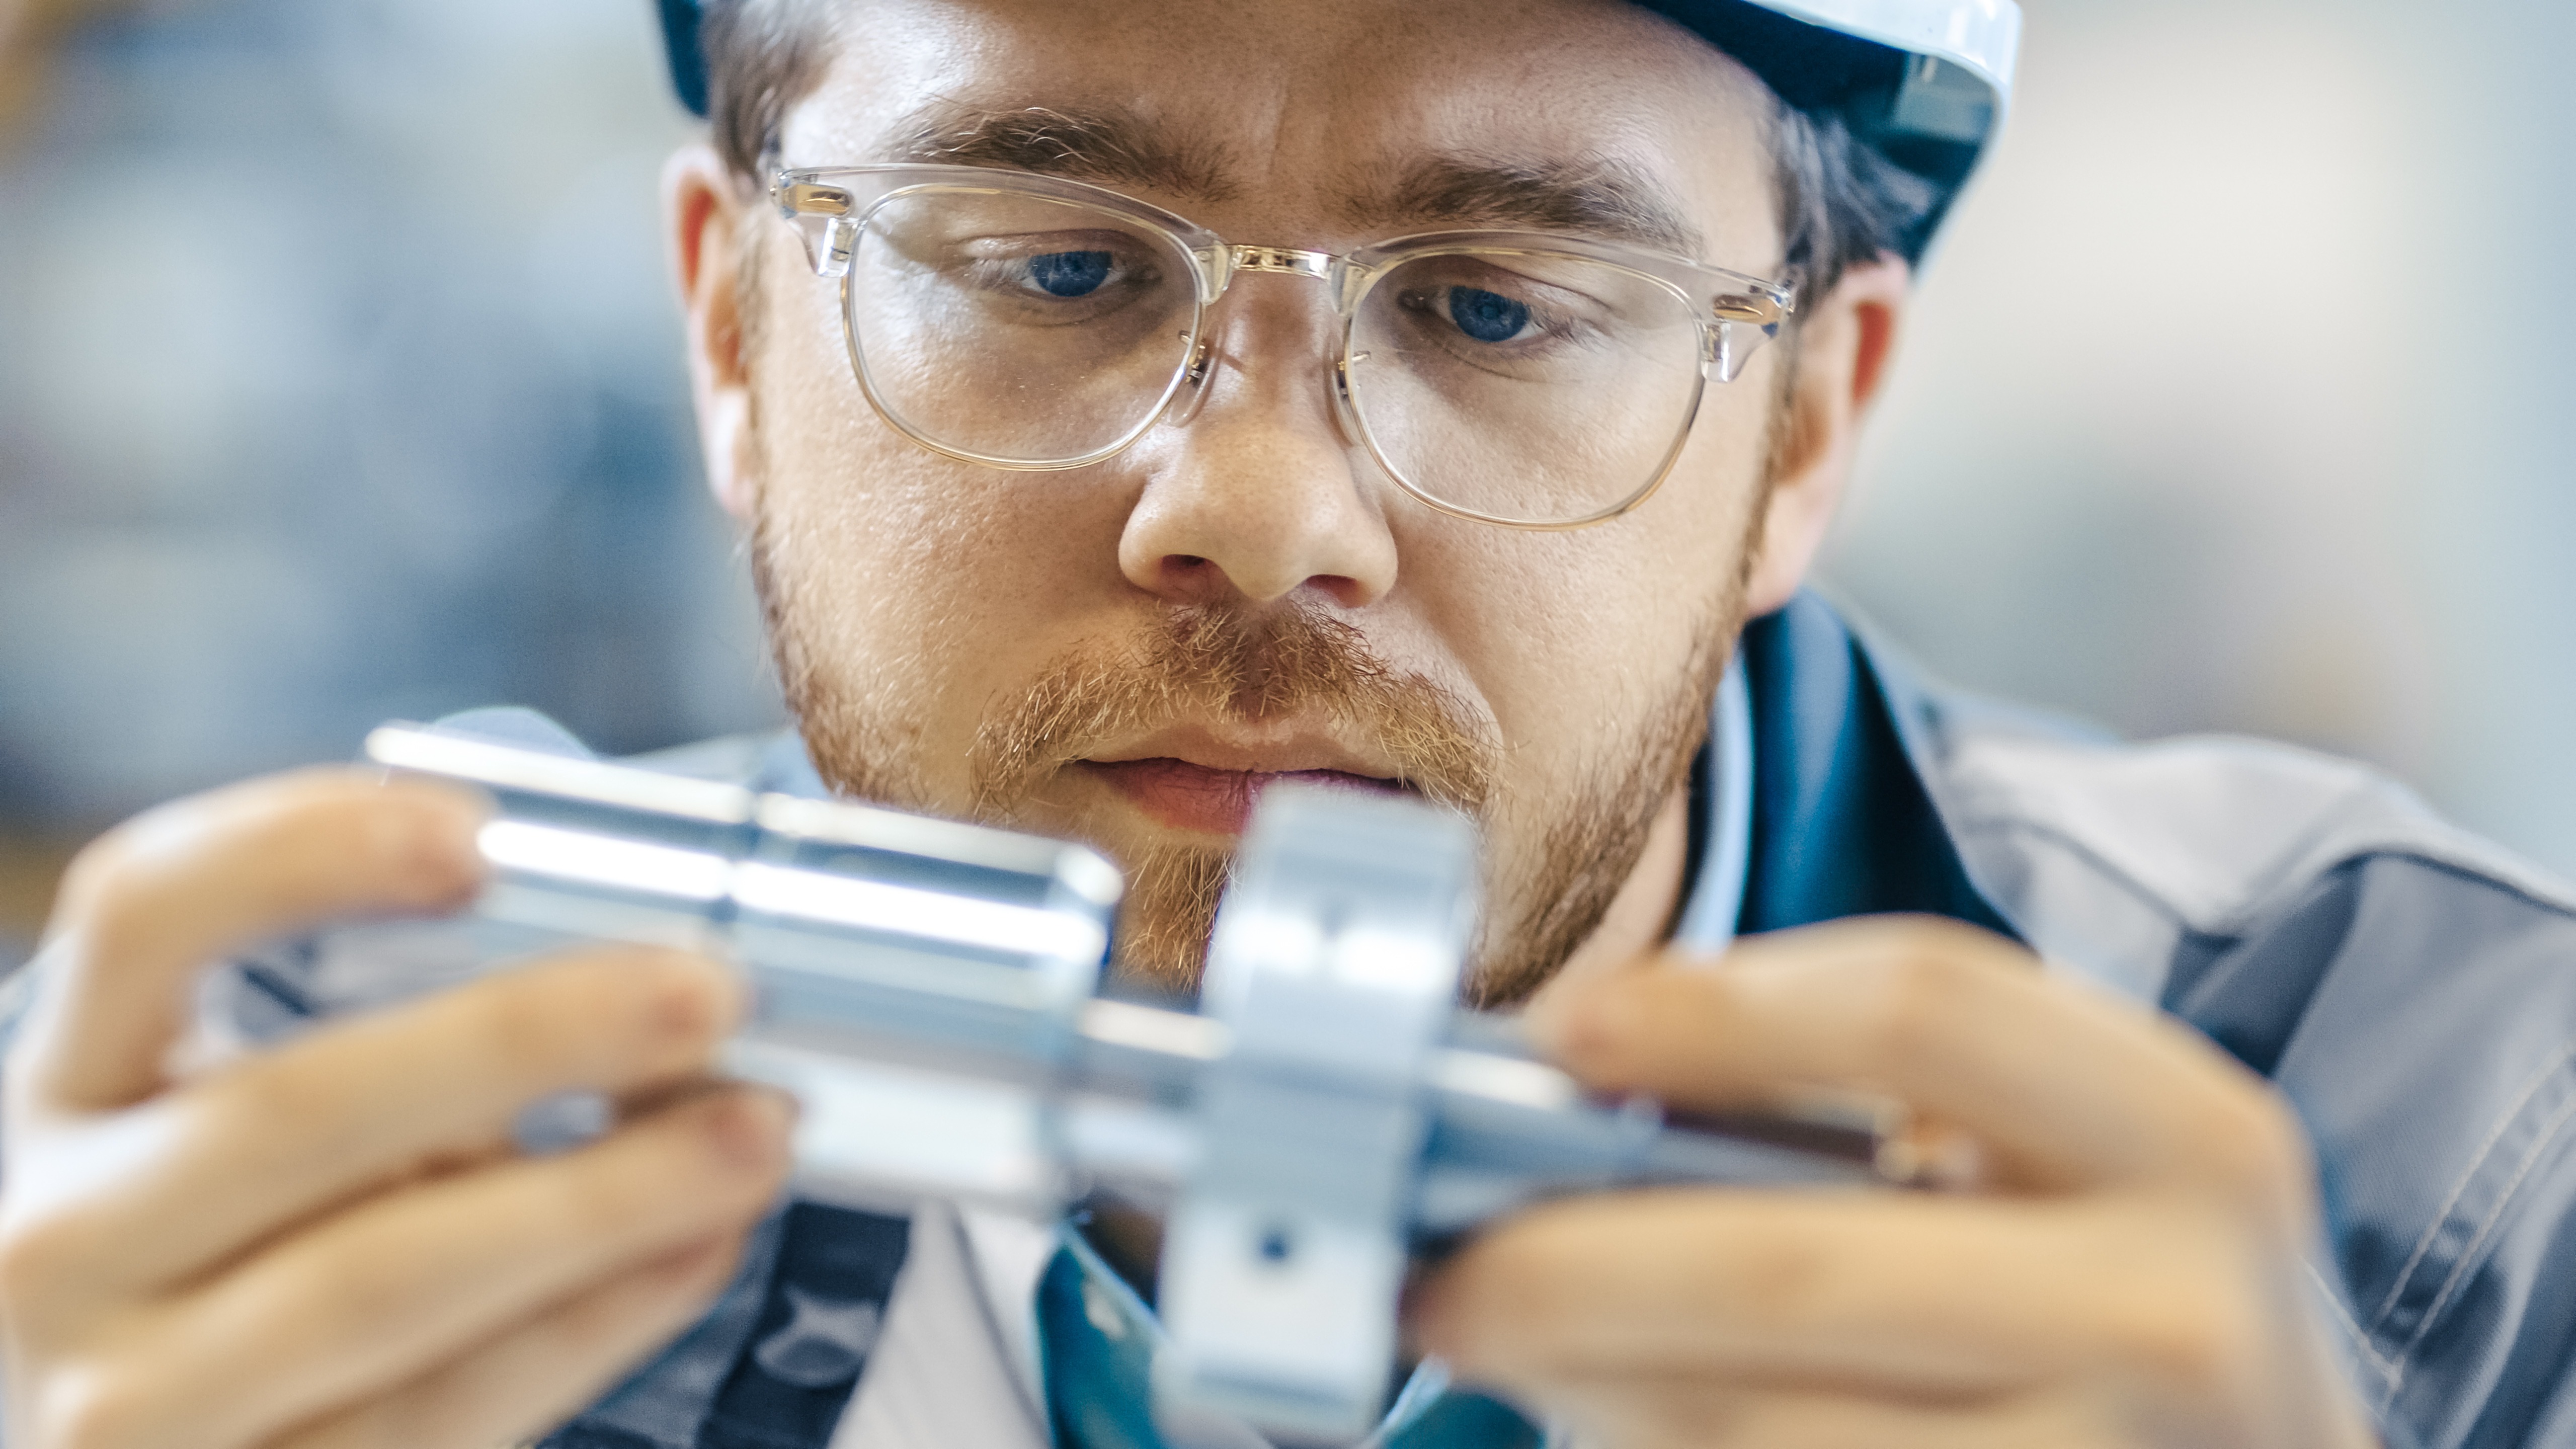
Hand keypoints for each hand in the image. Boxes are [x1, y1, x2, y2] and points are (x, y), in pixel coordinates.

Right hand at [0, 770, 794, 1448]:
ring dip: (601, 1196)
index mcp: (64, 1085)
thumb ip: (395, 1051)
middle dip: (526, 1038)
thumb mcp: (255, 1130)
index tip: (483, 833)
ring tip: (752, 1132)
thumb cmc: (242, 1254)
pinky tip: (702, 1245)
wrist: (163, 1444)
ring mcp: (123, 1398)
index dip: (306, 851)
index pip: (144, 911)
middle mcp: (57, 1237)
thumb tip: (639, 988)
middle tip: (705, 990)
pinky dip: (595, 1319)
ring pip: (381, 1275)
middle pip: (293, 1108)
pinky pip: (447, 1407)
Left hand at [1411, 917, 2378, 1448]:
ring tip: (1514, 1362)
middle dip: (1569, 1269)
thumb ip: (1856, 1121)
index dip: (1720, 1009)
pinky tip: (1618, 1430)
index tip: (1562, 1033)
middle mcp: (2184, 1315)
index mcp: (2189, 1141)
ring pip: (1766, 1438)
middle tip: (1441, 1275)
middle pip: (1795, 1262)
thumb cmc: (2104, 1304)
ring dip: (1599, 1399)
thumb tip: (1570, 1107)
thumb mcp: (2051, 1174)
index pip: (1926, 1008)